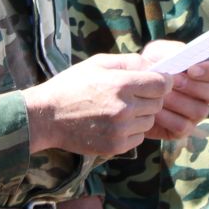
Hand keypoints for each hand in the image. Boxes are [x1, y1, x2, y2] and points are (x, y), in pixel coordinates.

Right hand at [25, 54, 169, 156]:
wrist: (46, 117)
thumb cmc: (72, 85)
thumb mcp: (98, 63)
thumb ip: (129, 62)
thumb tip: (155, 66)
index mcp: (121, 84)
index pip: (162, 84)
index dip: (162, 81)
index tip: (154, 81)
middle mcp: (124, 108)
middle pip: (158, 103)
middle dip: (149, 98)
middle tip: (131, 96)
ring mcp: (120, 130)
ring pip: (149, 121)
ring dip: (140, 116)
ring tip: (118, 110)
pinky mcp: (116, 146)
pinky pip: (139, 137)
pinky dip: (131, 131)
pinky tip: (113, 124)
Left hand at [140, 41, 208, 139]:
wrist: (131, 89)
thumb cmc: (150, 66)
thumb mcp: (158, 52)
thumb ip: (173, 51)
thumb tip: (185, 56)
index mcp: (207, 73)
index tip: (192, 69)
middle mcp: (207, 95)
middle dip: (197, 87)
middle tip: (174, 81)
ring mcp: (196, 113)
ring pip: (201, 110)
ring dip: (179, 101)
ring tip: (161, 94)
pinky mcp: (182, 130)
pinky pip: (183, 126)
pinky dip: (167, 117)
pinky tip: (155, 109)